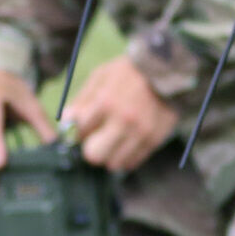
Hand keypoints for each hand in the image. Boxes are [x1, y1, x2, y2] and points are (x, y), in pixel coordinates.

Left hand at [63, 54, 180, 173]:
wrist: (167, 71)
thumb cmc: (128, 72)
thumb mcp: (100, 76)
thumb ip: (82, 100)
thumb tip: (67, 121)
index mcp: (106, 102)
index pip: (80, 132)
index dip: (79, 131)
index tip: (85, 126)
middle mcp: (123, 121)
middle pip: (94, 156)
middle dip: (91, 149)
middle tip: (96, 139)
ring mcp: (140, 132)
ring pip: (114, 164)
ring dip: (109, 155)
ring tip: (114, 140)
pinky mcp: (154, 140)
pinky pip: (132, 163)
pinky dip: (125, 156)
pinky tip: (127, 142)